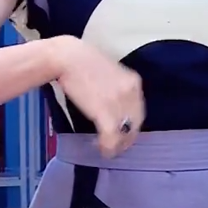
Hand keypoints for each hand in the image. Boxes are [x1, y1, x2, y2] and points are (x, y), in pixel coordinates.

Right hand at [52, 36, 145, 157]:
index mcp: (134, 81)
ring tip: (108, 149)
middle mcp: (131, 92)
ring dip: (117, 145)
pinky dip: (108, 147)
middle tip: (117, 145)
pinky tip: (102, 149)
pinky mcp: (104, 112)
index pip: (139, 109)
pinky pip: (111, 136)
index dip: (132, 124)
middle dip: (127, 138)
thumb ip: (118, 87)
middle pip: (136, 123)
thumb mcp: (111, 71)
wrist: (68, 57)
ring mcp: (118, 103)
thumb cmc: (84, 61)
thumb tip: (116, 104)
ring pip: (125, 133)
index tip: (123, 130)